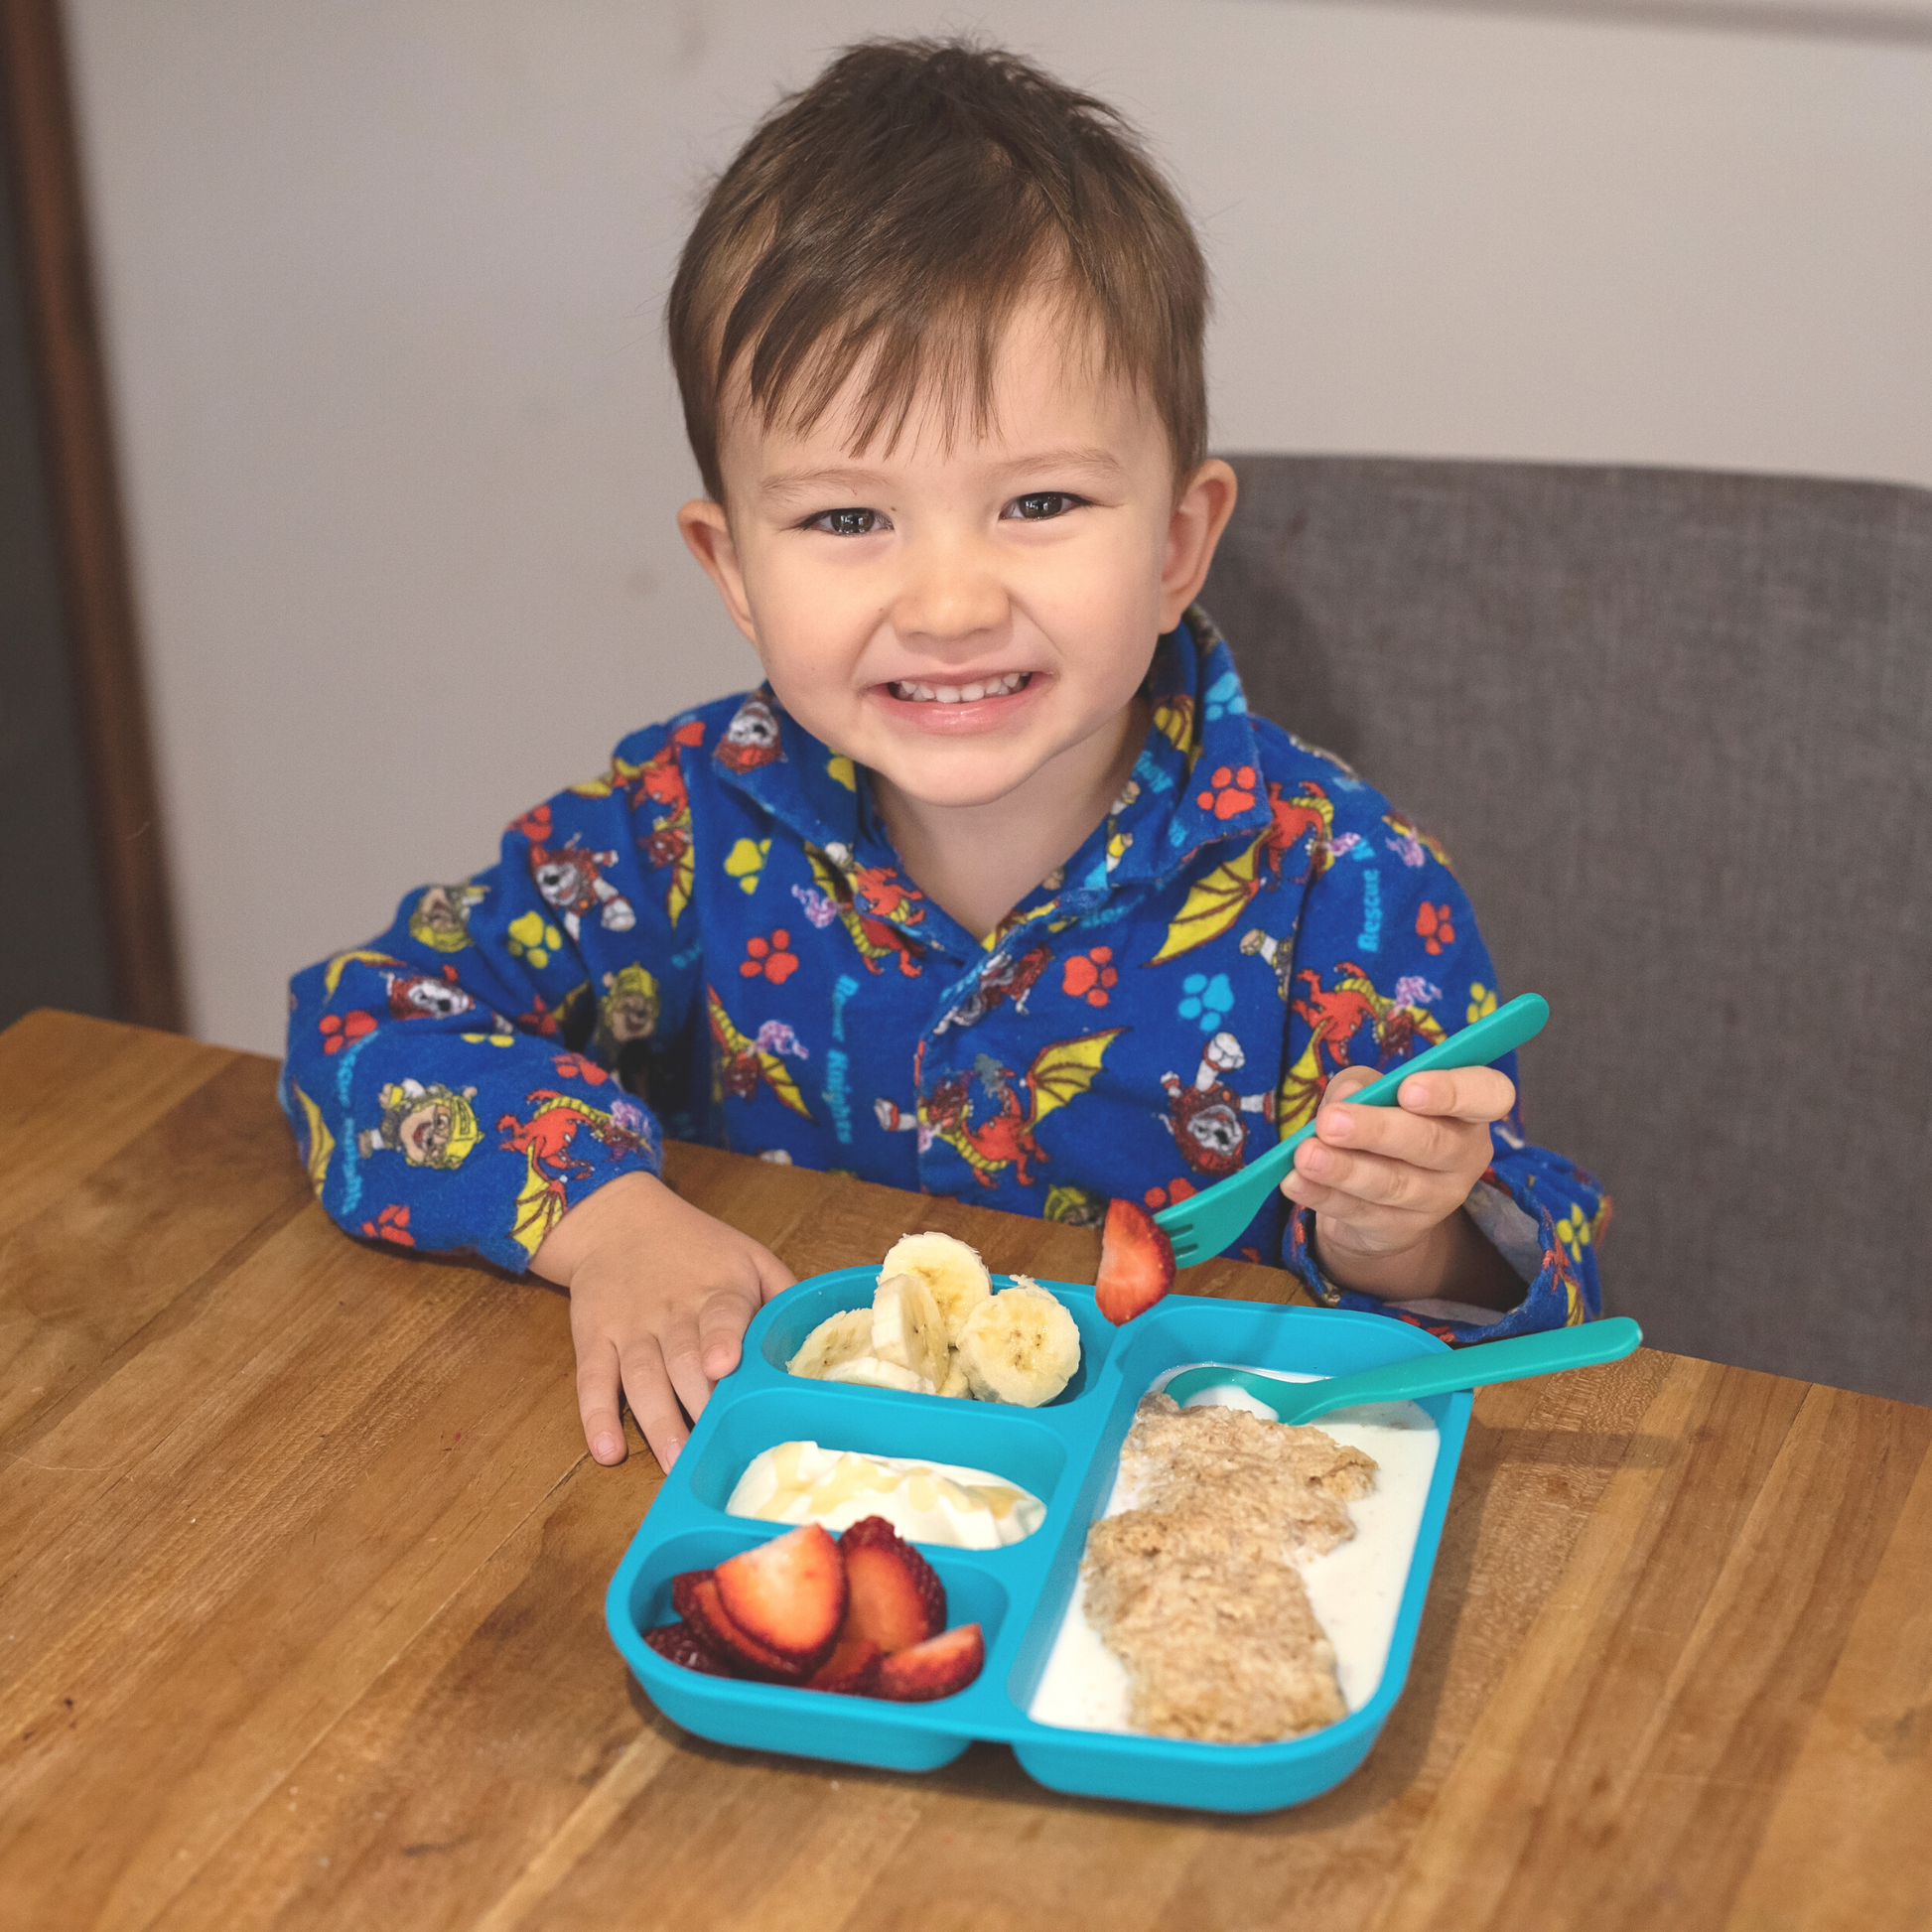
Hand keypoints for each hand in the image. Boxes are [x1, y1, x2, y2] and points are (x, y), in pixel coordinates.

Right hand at [530, 1171, 794, 1471]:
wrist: (619, 1220)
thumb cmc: (697, 1247)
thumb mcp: (747, 1255)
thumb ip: (782, 1294)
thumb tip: (821, 1335)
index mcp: (718, 1289)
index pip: (721, 1314)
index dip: (722, 1339)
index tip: (723, 1366)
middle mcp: (672, 1311)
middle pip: (682, 1361)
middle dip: (697, 1404)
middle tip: (712, 1449)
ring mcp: (631, 1327)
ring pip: (641, 1377)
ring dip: (657, 1421)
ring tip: (673, 1462)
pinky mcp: (595, 1338)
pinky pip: (593, 1379)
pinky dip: (597, 1415)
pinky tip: (606, 1449)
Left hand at [1280, 1064, 1519, 1307]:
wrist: (1376, 1193)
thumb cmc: (1383, 1119)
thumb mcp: (1374, 1091)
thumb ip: (1363, 1084)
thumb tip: (1349, 1096)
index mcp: (1469, 1109)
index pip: (1488, 1095)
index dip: (1453, 1091)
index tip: (1409, 1088)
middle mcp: (1463, 1156)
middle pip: (1432, 1144)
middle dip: (1378, 1131)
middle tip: (1331, 1122)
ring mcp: (1436, 1200)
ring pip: (1393, 1184)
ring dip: (1345, 1169)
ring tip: (1305, 1155)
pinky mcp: (1401, 1231)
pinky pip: (1360, 1213)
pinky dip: (1323, 1196)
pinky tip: (1295, 1181)